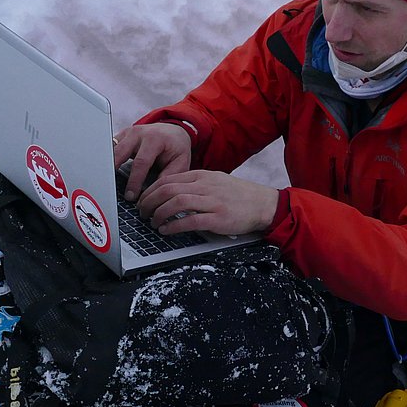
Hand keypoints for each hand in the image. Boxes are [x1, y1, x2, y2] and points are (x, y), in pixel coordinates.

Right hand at [113, 123, 192, 200]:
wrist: (173, 132)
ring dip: (107, 167)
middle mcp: (139, 133)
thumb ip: (168, 176)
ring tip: (105, 184)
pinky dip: (107, 161)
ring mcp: (127, 133)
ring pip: (111, 151)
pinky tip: (105, 174)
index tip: (130, 195)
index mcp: (155, 139)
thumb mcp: (180, 162)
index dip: (134, 181)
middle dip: (113, 173)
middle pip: (119, 154)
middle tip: (111, 191)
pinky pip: (109, 149)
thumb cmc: (176, 148)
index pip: (141, 162)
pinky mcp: (120, 136)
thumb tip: (153, 191)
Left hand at [136, 170, 278, 235]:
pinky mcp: (218, 218)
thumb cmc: (240, 196)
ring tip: (152, 222)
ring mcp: (212, 201)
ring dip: (159, 213)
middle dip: (149, 202)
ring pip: (176, 202)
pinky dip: (173, 226)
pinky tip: (166, 230)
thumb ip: (195, 185)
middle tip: (142, 212)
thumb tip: (170, 193)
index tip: (143, 200)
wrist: (264, 204)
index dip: (150, 191)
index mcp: (203, 176)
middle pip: (168, 189)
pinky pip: (190, 220)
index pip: (168, 179)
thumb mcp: (216, 182)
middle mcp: (206, 186)